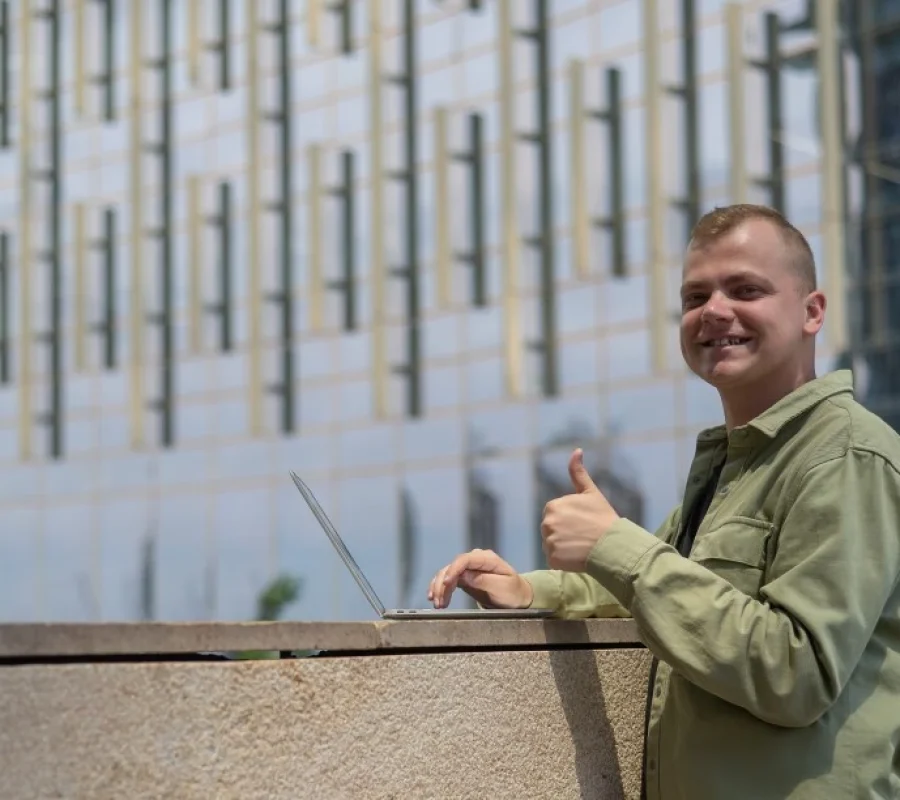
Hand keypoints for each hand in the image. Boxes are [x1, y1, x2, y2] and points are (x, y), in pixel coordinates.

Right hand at [428, 549, 532, 609]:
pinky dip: (441, 588)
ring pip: (447, 573)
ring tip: (437, 603)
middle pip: (453, 566)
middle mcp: (476, 560)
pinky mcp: (464, 577)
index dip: (453, 569)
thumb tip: (463, 576)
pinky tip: (435, 597)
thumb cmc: (513, 592)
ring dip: (439, 587)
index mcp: (487, 559)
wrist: (517, 598)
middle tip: (438, 601)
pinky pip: (449, 580)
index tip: (446, 583)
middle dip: (443, 583)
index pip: (465, 559)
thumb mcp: (502, 587)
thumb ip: (483, 580)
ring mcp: (469, 568)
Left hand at [541, 448, 620, 571]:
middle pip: (550, 530)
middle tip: (583, 535)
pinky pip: (553, 559)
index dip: (569, 520)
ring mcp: (549, 542)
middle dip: (564, 533)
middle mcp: (546, 523)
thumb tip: (577, 450)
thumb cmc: (604, 518)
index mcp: (552, 506)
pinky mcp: (552, 559)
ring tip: (581, 546)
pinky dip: (563, 560)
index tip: (583, 523)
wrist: (614, 545)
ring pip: (551, 545)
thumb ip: (578, 472)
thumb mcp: (591, 492)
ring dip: (563, 547)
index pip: (554, 515)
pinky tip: (577, 557)